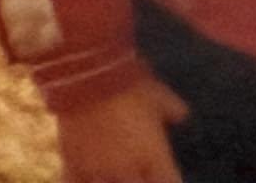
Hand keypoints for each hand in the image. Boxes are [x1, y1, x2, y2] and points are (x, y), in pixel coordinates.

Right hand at [55, 76, 188, 182]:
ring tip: (116, 175)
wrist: (90, 82)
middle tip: (138, 174)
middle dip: (141, 181)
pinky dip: (85, 182)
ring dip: (112, 182)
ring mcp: (99, 172)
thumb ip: (173, 109)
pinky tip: (88, 178)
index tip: (166, 176)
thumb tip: (182, 115)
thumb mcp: (160, 96)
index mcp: (154, 155)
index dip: (168, 180)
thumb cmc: (131, 87)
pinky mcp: (73, 168)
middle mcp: (128, 170)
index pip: (169, 182)